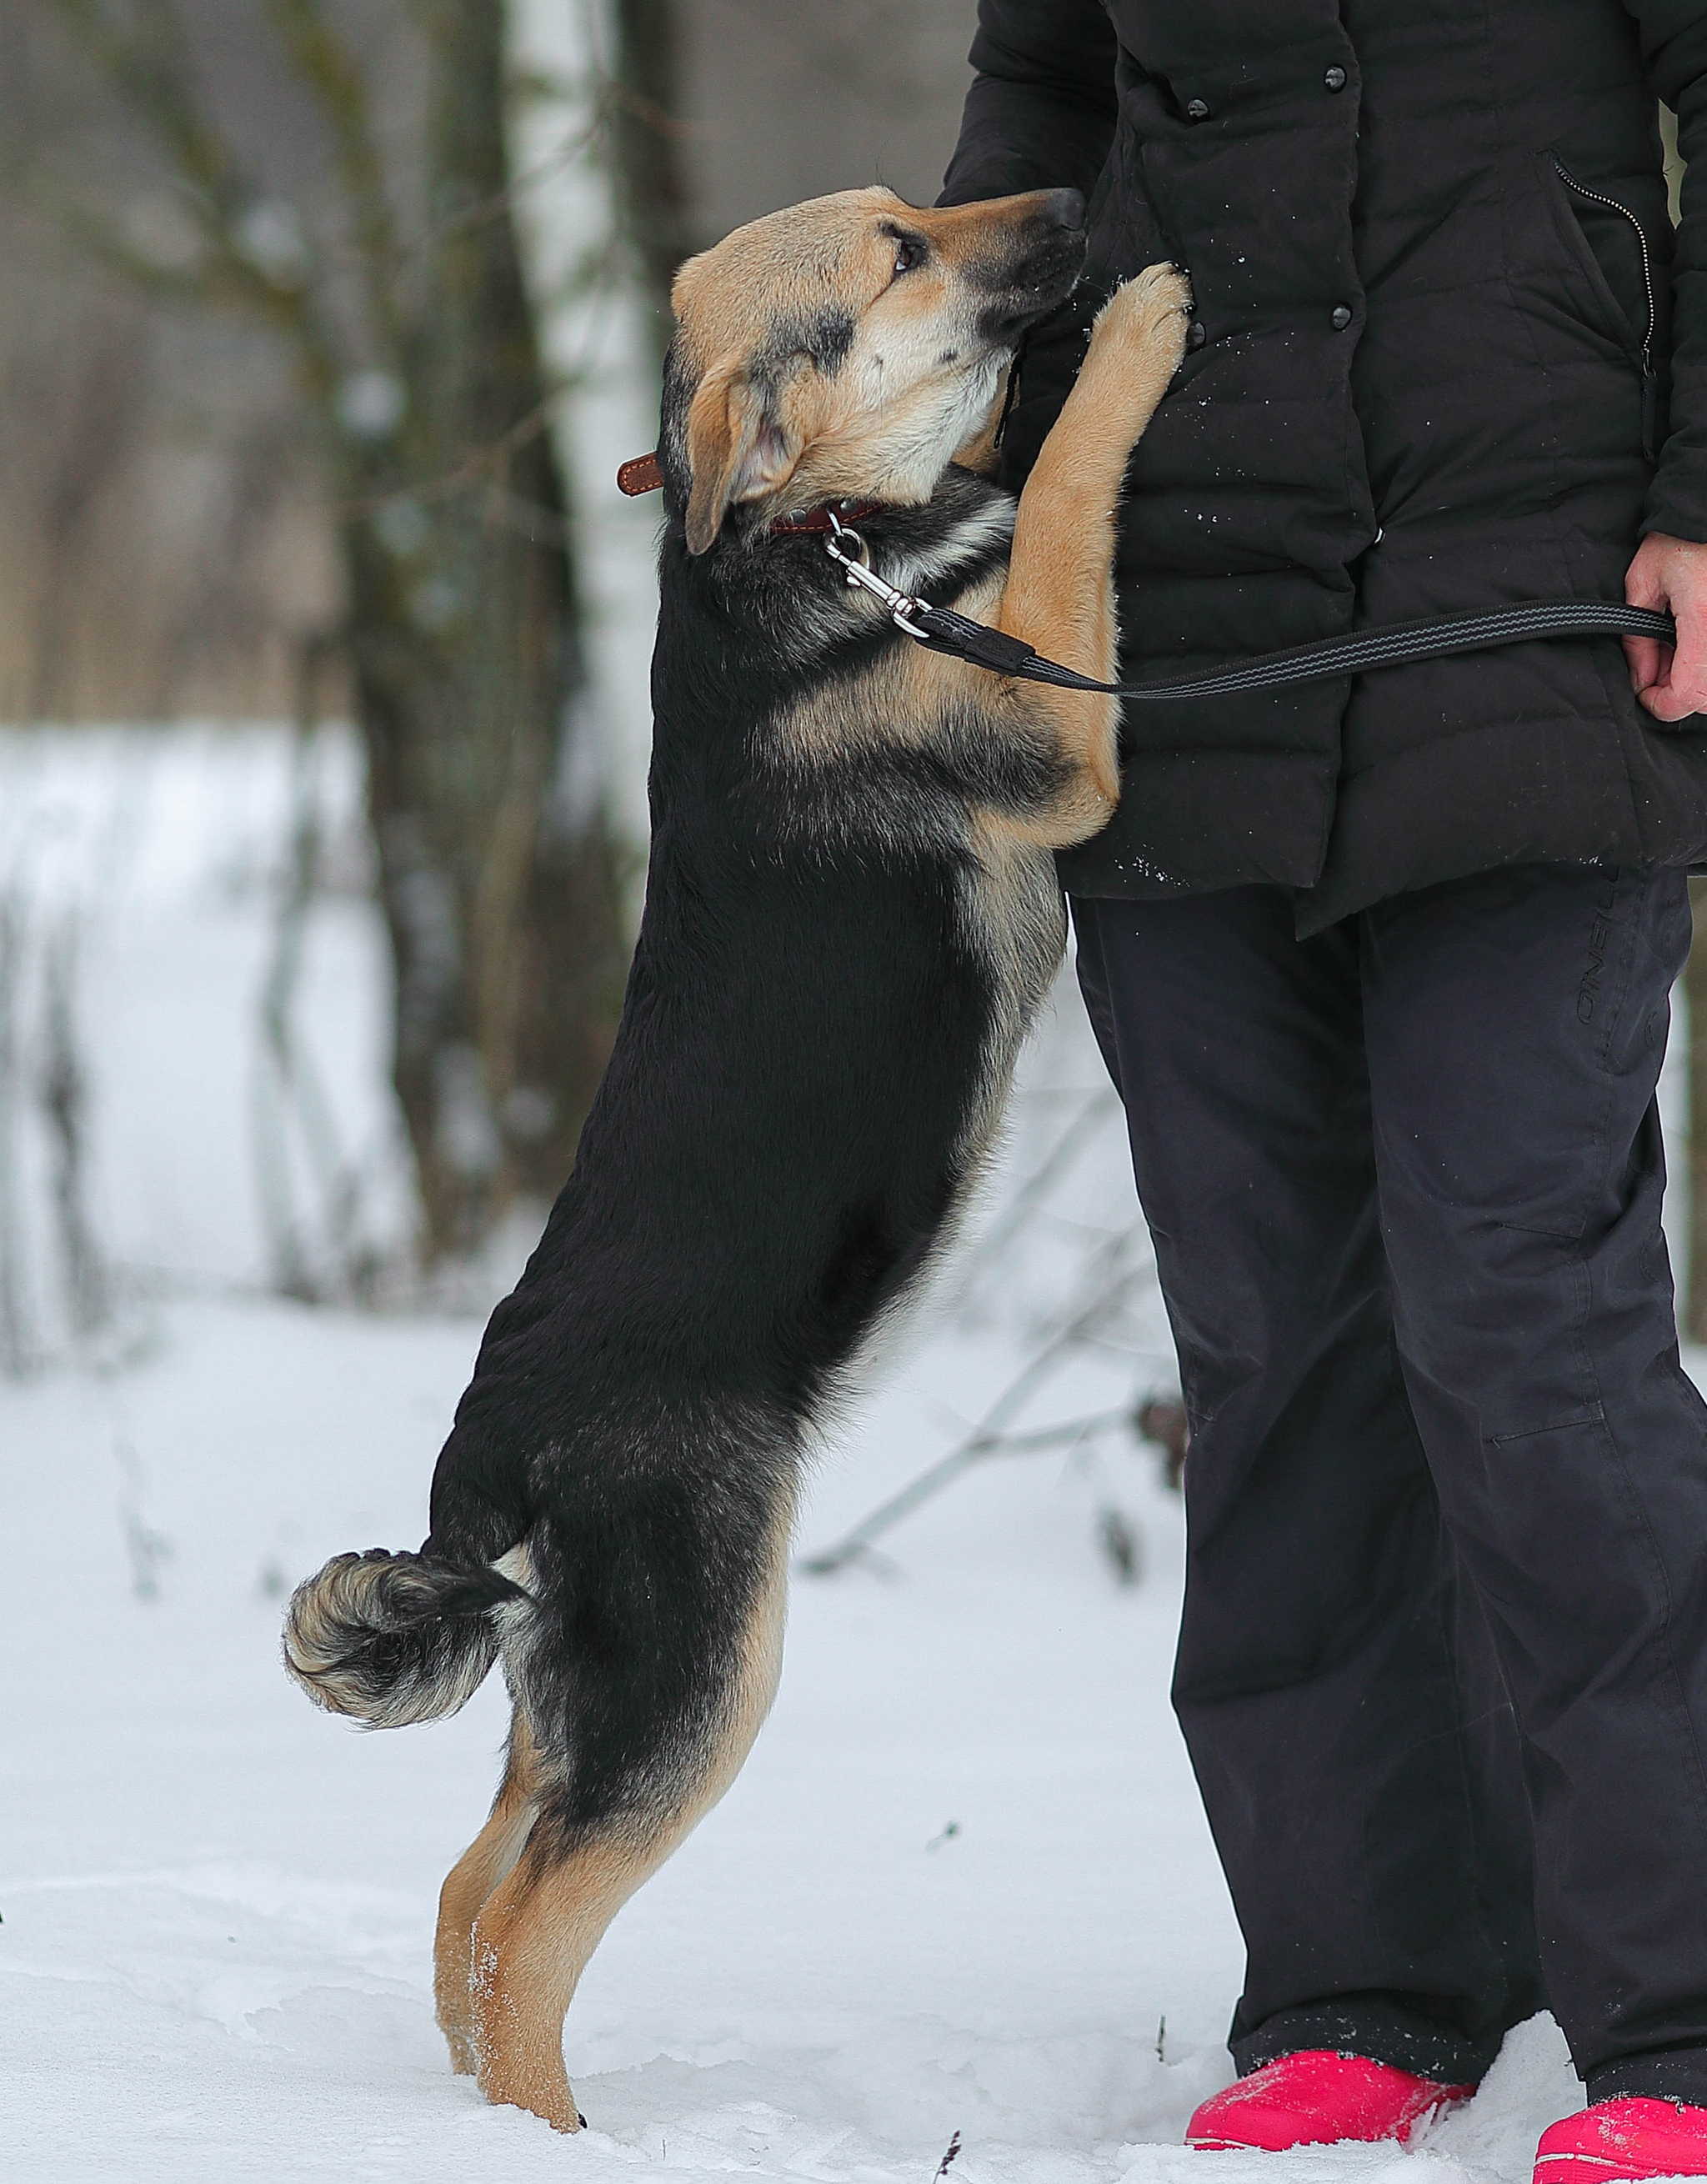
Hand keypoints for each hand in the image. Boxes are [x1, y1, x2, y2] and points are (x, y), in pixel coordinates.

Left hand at [1624, 532, 1706, 721]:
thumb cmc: (1678, 538)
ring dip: (1694, 680)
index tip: (1643, 692)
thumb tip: (1640, 681)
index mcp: (1704, 619)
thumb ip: (1638, 639)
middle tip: (1656, 666)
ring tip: (1674, 649)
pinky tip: (1690, 641)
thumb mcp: (1643, 582)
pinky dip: (1705, 664)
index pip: (1690, 693)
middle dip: (1678, 693)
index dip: (1662, 704)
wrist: (1705, 513)